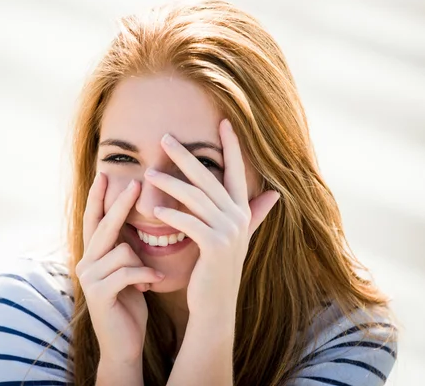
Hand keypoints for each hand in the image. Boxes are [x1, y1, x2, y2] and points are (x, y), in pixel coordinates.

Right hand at [76, 173, 165, 363]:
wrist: (124, 342)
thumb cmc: (130, 302)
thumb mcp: (129, 270)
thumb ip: (126, 247)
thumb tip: (139, 221)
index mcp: (93, 255)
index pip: (93, 219)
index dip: (98, 197)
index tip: (105, 174)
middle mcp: (86, 262)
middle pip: (104, 226)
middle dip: (120, 203)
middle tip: (136, 182)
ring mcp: (89, 278)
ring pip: (122, 250)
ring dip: (141, 264)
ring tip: (147, 279)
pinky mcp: (98, 293)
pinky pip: (127, 271)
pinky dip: (144, 276)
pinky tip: (151, 285)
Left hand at [143, 119, 280, 319]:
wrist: (215, 303)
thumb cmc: (219, 267)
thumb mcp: (238, 237)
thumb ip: (254, 213)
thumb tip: (275, 195)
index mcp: (241, 211)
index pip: (237, 171)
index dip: (232, 146)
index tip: (224, 122)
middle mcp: (238, 217)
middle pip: (210, 178)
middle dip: (186, 156)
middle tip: (165, 138)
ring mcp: (228, 231)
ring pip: (196, 198)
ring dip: (170, 183)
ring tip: (149, 174)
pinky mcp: (214, 246)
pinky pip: (189, 223)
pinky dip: (173, 215)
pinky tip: (156, 210)